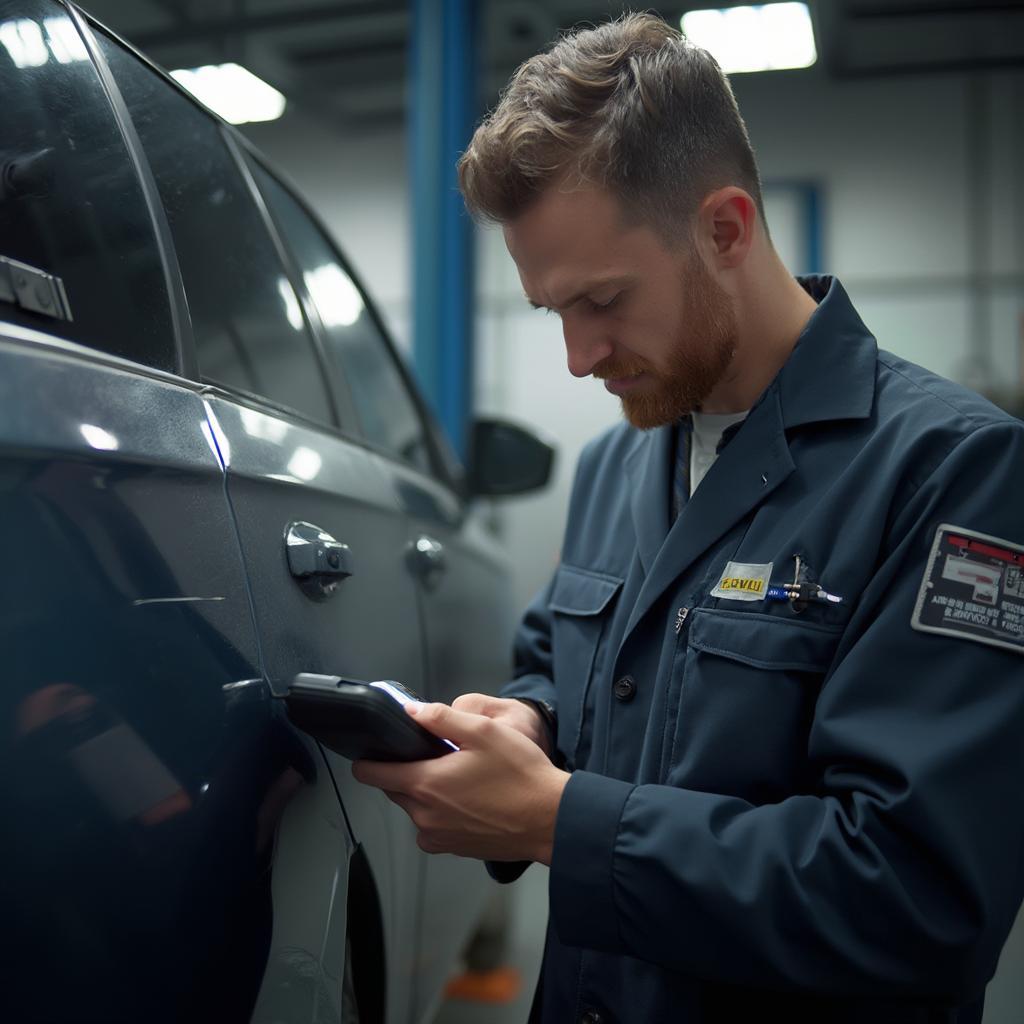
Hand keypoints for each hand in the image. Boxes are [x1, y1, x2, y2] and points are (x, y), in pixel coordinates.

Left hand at [352, 702, 568, 863]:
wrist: (550, 819)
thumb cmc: (520, 774)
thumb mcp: (482, 731)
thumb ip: (440, 718)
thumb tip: (410, 711)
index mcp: (425, 784)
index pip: (371, 774)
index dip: (368, 759)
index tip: (374, 750)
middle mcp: (424, 815)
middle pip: (394, 789)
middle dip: (406, 771)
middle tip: (437, 756)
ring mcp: (438, 836)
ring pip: (414, 808)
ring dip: (426, 792)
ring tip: (459, 777)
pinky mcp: (453, 848)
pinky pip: (432, 826)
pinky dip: (441, 811)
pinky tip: (468, 799)